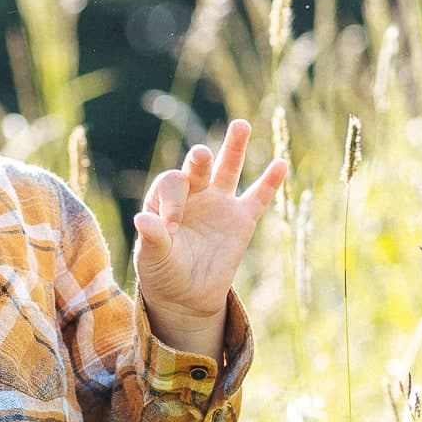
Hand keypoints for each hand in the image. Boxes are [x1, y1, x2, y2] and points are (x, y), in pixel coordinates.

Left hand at [133, 119, 287, 354]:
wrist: (186, 296)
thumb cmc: (163, 272)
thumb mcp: (152, 258)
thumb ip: (152, 238)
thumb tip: (141, 219)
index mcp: (165, 199)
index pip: (171, 184)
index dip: (172, 200)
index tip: (172, 226)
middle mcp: (193, 194)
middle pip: (197, 168)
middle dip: (198, 162)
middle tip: (200, 156)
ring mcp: (219, 203)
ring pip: (228, 169)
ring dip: (234, 148)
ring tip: (240, 126)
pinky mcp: (242, 219)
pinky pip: (258, 197)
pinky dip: (269, 182)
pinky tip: (280, 164)